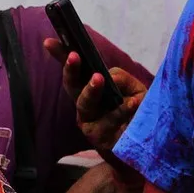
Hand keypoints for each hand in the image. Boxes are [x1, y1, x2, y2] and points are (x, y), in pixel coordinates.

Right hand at [44, 38, 146, 152]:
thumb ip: (122, 79)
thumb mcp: (134, 90)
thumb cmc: (137, 116)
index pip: (74, 71)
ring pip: (84, 104)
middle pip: (71, 86)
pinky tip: (133, 102)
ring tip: (99, 78)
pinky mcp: (99, 138)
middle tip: (73, 57)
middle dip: (70, 70)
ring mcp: (89, 123)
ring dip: (90, 90)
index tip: (49, 42)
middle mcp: (84, 106)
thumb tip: (109, 76)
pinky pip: (109, 121)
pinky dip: (122, 110)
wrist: (144, 150)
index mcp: (90, 91)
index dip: (60, 56)